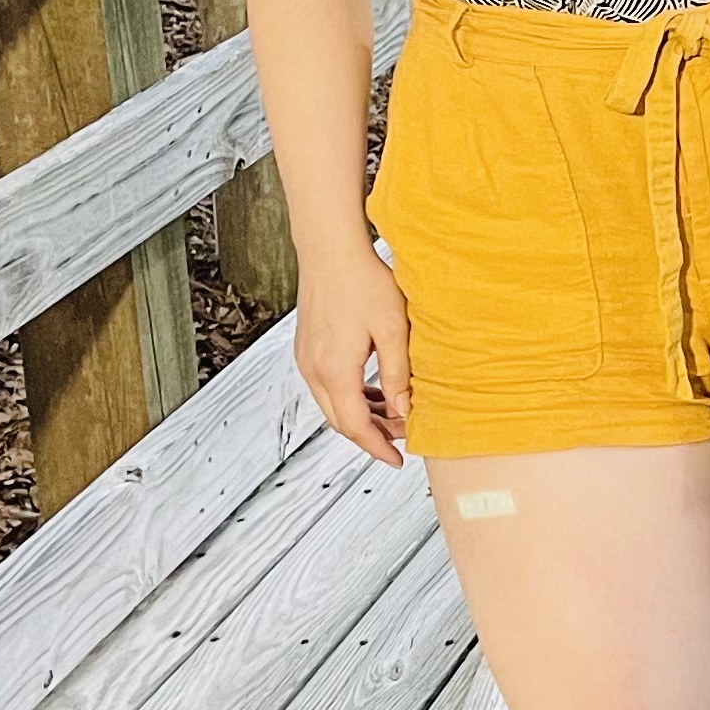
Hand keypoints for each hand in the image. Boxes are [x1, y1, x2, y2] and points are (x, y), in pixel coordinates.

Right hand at [296, 240, 411, 463]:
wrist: (330, 250)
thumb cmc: (363, 282)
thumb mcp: (393, 330)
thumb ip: (398, 375)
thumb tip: (403, 412)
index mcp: (335, 371)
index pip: (355, 426)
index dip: (377, 447)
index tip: (397, 460)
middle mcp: (313, 370)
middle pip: (340, 421)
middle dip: (371, 435)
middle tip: (402, 436)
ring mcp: (306, 359)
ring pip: (332, 404)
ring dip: (360, 415)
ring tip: (393, 413)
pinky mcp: (306, 349)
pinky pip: (326, 386)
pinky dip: (350, 396)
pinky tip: (373, 391)